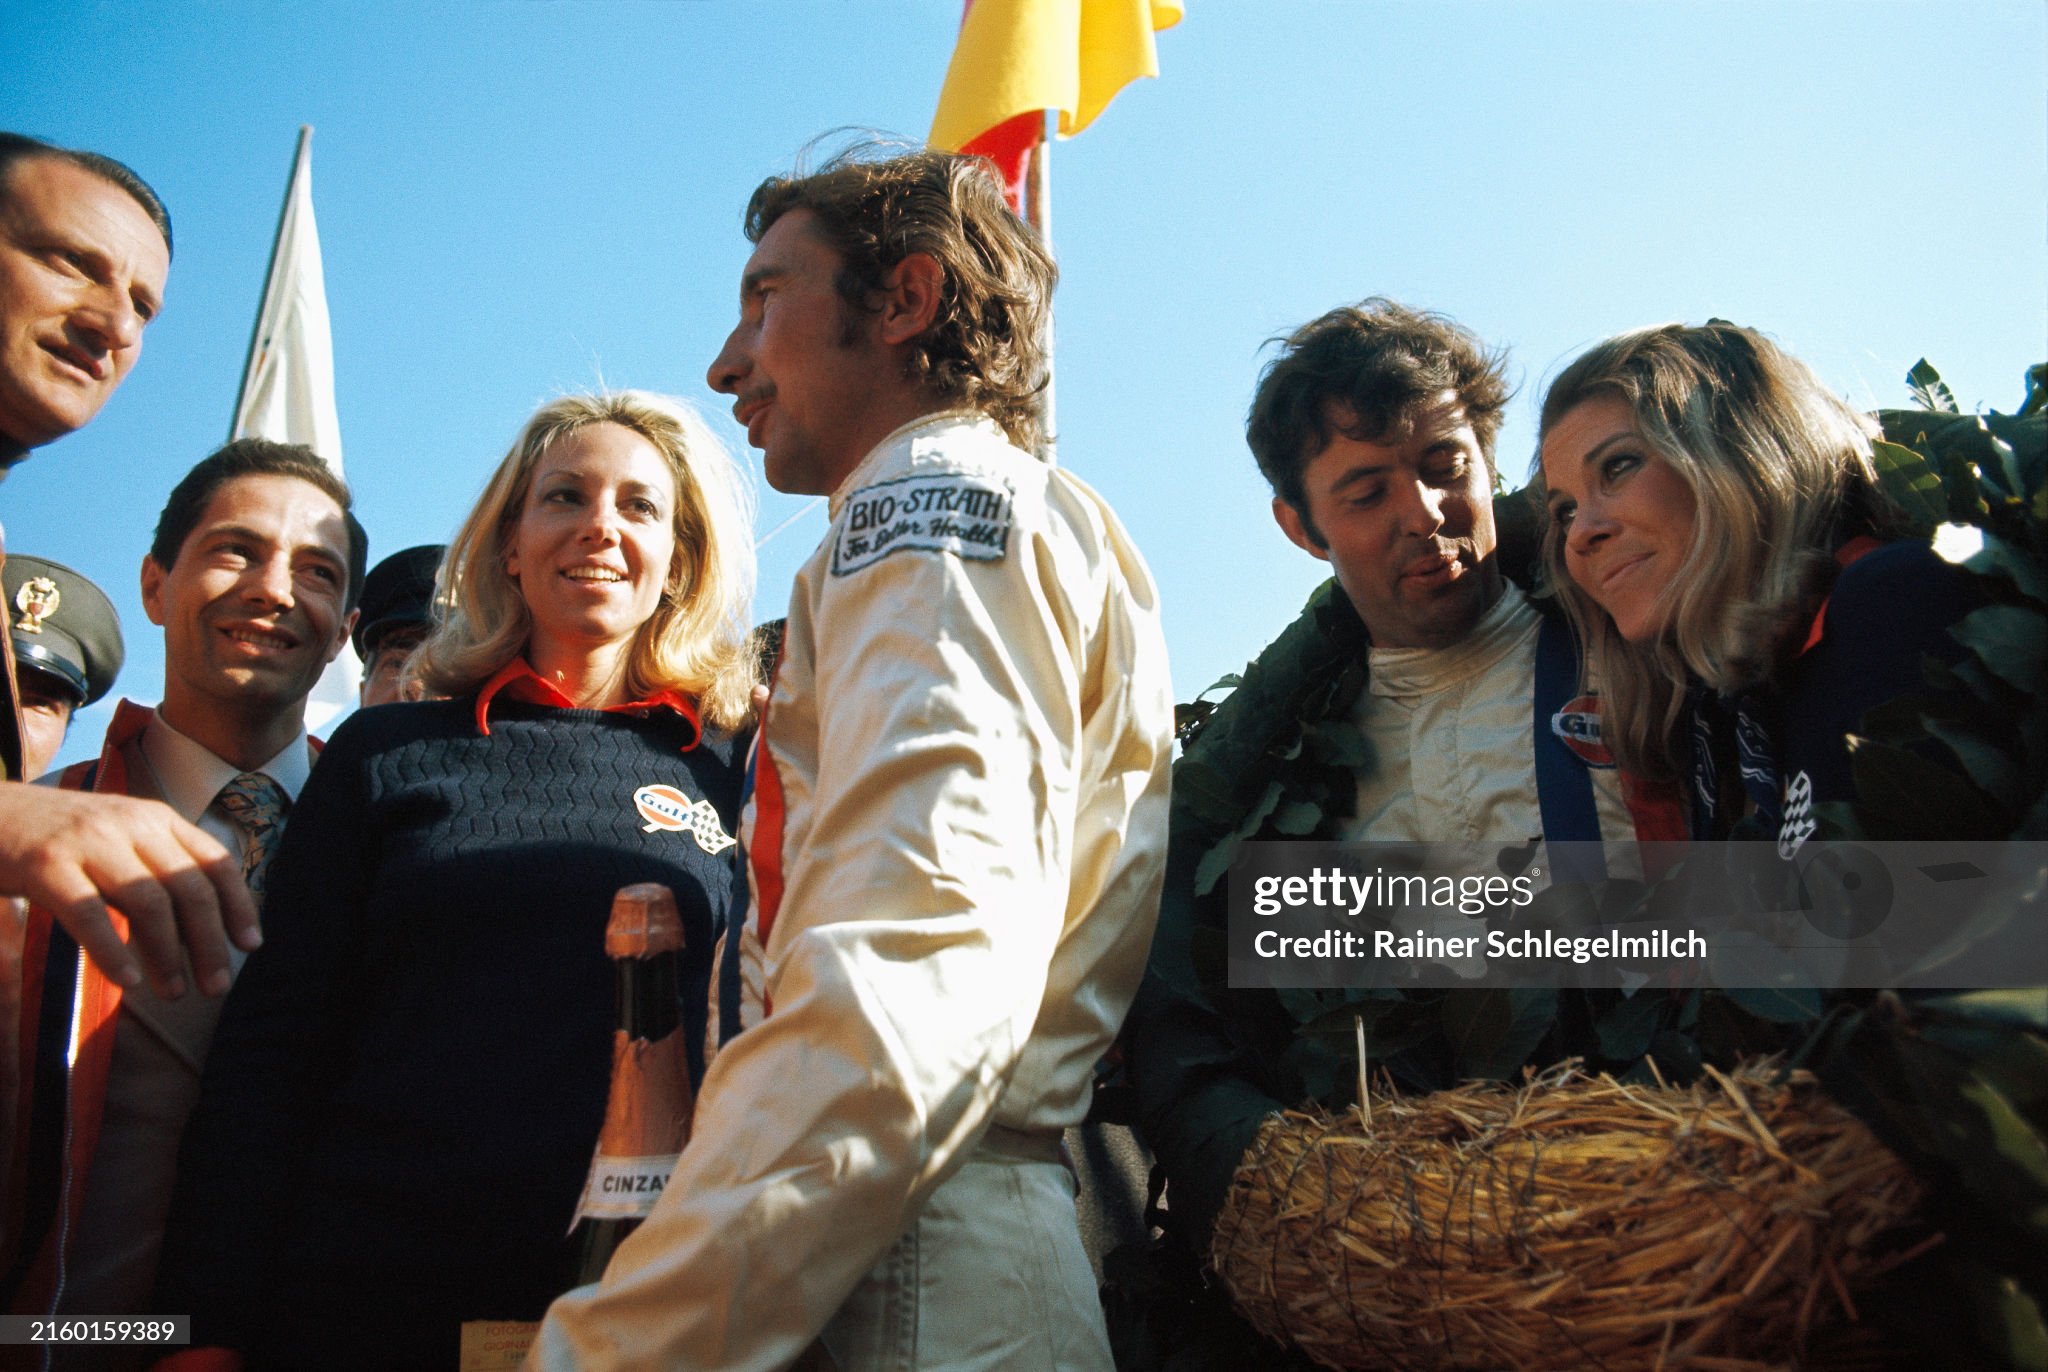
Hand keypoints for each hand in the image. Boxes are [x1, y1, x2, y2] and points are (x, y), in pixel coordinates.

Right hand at [0, 782, 260, 997]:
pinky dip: (114, 951)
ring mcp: (89, 842)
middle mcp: (131, 824)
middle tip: (217, 986)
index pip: (214, 862)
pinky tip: (130, 981)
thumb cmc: (59, 839)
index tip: (250, 945)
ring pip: (148, 902)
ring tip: (174, 992)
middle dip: (209, 942)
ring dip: (168, 954)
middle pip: (189, 888)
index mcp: (156, 818)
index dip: (238, 905)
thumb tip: (199, 926)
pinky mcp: (46, 865)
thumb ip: (156, 869)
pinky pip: (90, 914)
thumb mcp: (119, 838)